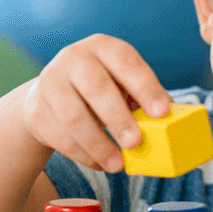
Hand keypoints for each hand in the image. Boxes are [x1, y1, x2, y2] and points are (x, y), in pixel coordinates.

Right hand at [22, 34, 170, 172]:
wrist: (50, 96)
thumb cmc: (101, 89)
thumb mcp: (123, 84)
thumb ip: (146, 97)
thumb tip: (176, 119)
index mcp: (104, 47)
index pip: (126, 62)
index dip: (145, 87)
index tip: (162, 112)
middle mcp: (74, 58)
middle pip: (96, 88)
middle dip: (118, 118)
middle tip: (137, 142)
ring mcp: (50, 83)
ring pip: (73, 116)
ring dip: (98, 144)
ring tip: (118, 164)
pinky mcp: (36, 110)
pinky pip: (60, 136)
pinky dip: (83, 155)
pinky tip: (101, 164)